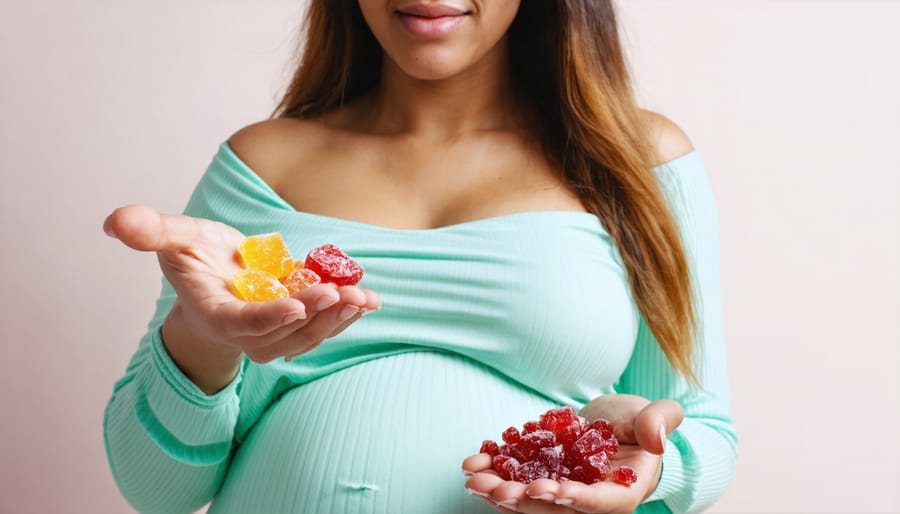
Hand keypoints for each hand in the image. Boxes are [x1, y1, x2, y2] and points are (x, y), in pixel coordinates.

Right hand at [104, 205, 379, 389]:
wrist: (216, 279)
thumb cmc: (193, 258)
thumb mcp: (172, 238)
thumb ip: (150, 231)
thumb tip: (115, 220)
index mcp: (216, 312)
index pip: (241, 323)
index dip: (267, 317)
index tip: (296, 305)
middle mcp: (246, 330)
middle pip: (282, 334)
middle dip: (312, 316)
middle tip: (338, 293)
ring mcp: (274, 330)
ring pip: (307, 335)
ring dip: (336, 319)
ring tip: (361, 298)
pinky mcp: (297, 321)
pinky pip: (323, 324)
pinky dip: (347, 313)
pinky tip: (371, 299)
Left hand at [462, 395, 682, 513]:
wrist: (615, 422)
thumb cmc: (639, 421)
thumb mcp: (656, 413)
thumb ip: (659, 423)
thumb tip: (657, 439)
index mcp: (620, 492)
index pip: (597, 502)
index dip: (572, 498)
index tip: (546, 488)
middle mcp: (587, 500)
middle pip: (554, 508)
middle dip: (523, 499)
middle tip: (496, 488)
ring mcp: (560, 491)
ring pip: (527, 498)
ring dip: (499, 490)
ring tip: (473, 478)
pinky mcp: (539, 476)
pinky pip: (514, 479)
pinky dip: (493, 472)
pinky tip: (473, 464)